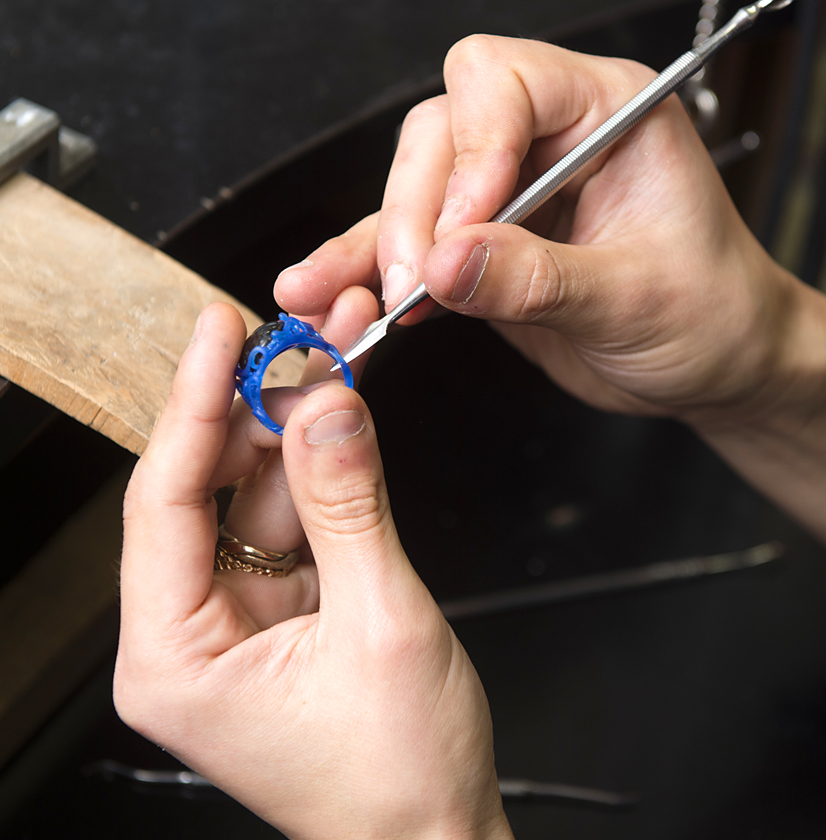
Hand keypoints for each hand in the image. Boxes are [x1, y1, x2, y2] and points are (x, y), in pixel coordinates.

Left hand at [114, 302, 511, 839]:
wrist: (436, 834)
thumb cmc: (397, 775)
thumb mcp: (381, 624)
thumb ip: (351, 507)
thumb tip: (330, 410)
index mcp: (173, 658)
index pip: (164, 503)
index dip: (194, 406)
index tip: (217, 333)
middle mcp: (189, 633)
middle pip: (208, 489)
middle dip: (257, 409)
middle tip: (300, 342)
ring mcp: (237, 614)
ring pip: (254, 494)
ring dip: (297, 430)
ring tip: (337, 367)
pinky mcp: (280, 604)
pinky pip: (291, 518)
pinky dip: (320, 469)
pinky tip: (342, 422)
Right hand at [274, 36, 809, 427]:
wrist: (708, 365)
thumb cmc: (706, 313)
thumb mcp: (631, 298)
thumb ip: (536, 278)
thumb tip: (446, 263)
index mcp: (605, 114)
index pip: (503, 85)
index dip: (471, 153)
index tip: (461, 231)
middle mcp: (546, 142)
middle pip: (439, 137)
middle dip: (413, 213)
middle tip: (411, 283)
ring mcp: (507, 197)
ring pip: (410, 193)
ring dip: (370, 247)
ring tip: (333, 297)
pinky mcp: (480, 249)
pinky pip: (412, 251)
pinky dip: (373, 278)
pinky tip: (337, 301)